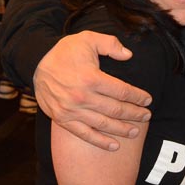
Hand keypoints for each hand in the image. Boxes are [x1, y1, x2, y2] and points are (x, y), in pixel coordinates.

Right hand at [34, 31, 152, 150]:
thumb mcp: (87, 39)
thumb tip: (129, 55)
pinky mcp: (62, 119)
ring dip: (121, 129)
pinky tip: (114, 146)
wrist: (35, 64)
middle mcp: (82, 97)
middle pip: (115, 109)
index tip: (148, 100)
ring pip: (103, 124)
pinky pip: (84, 134)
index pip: (121, 91)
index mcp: (91, 78)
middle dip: (134, 114)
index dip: (137, 97)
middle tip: (147, 116)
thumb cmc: (65, 51)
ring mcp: (71, 110)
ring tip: (135, 131)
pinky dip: (100, 141)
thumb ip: (110, 44)